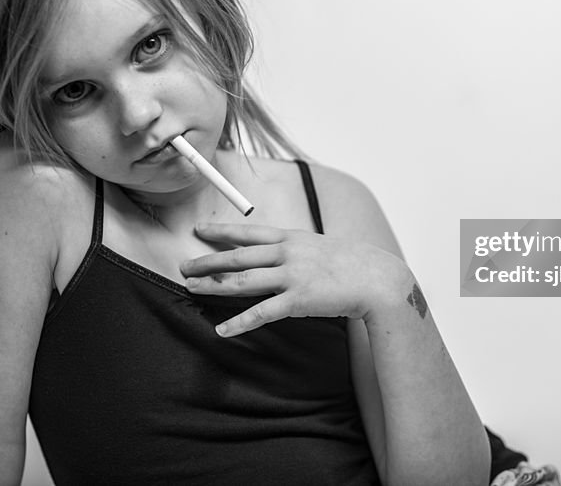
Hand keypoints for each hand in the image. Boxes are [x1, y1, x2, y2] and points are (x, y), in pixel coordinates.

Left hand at [179, 223, 409, 336]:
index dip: (221, 231)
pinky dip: (240, 322)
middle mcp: (288, 253)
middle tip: (184, 266)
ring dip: (214, 285)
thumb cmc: (352, 263)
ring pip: (243, 280)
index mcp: (292, 238)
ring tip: (191, 288)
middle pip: (238, 255)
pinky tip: (222, 330)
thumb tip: (279, 253)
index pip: (249, 232)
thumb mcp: (320, 246)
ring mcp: (292, 276)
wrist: (376, 278)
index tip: (199, 230)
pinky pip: (262, 312)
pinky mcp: (298, 300)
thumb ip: (297, 250)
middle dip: (207, 260)